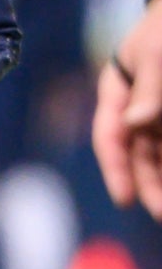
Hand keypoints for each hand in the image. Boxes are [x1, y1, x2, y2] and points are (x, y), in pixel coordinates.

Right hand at [92, 0, 161, 218]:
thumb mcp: (157, 55)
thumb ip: (149, 92)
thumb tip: (135, 125)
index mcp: (118, 91)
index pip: (111, 135)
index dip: (116, 169)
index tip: (126, 200)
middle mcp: (140, 108)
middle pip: (140, 153)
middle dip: (150, 185)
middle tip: (161, 213)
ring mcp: (161, 114)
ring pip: (161, 154)